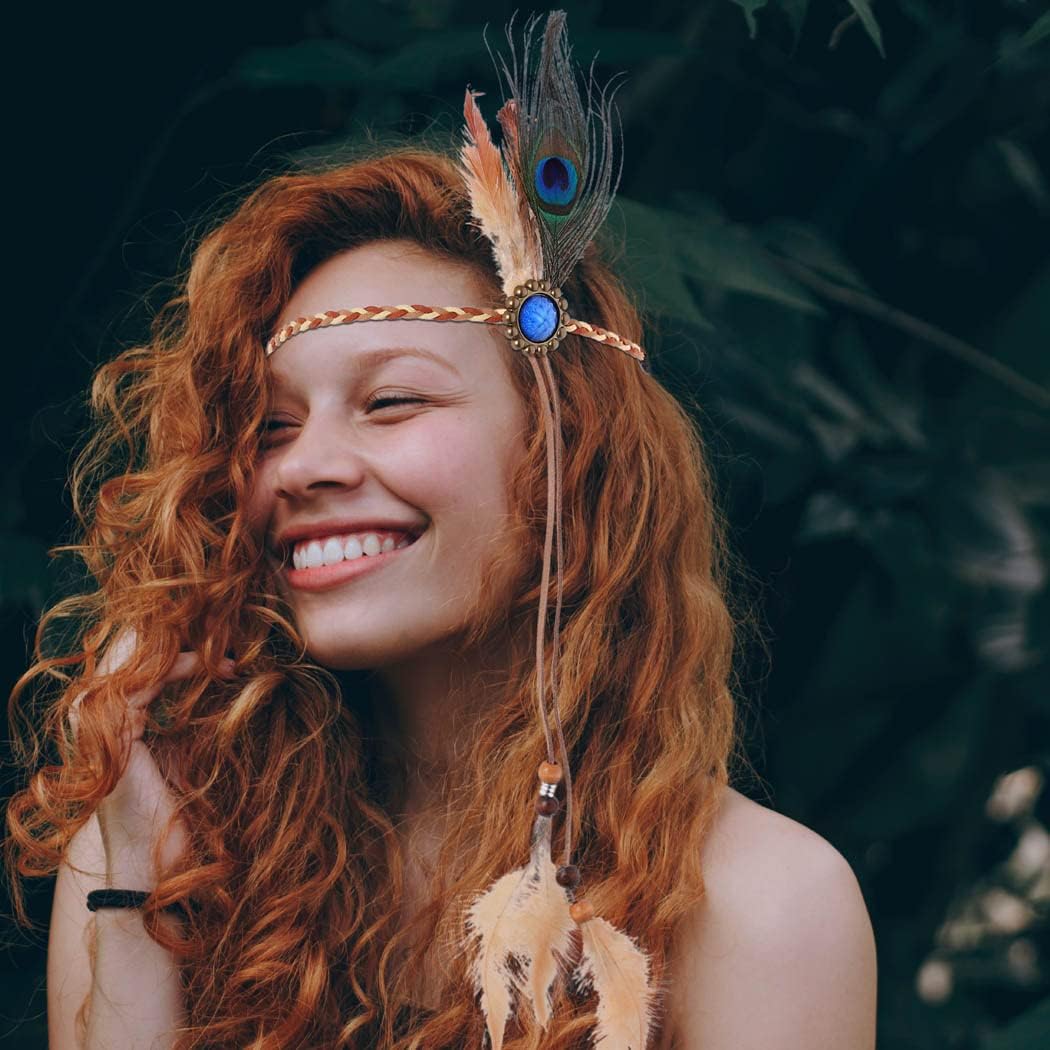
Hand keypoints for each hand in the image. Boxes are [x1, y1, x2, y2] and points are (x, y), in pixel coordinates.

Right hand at [68, 626, 235, 887]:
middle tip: (225, 626)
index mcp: (110, 720)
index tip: (225, 642)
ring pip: (133, 657)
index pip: (137, 659)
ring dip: (183, 644)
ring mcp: (98, 727)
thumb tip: (230, 678)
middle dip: (179, 632)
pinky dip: (181, 667)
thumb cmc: (176, 817)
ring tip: (224, 642)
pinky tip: (213, 668)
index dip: (181, 642)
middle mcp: (95, 719)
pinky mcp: (113, 736)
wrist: (156, 868)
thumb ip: (189, 717)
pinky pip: (144, 681)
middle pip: (129, 650)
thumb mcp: (185, 753)